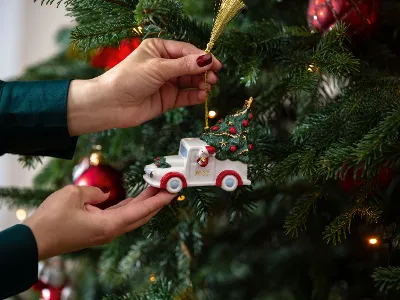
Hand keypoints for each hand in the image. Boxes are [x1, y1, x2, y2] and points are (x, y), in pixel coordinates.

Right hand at [24, 185, 173, 259]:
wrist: (34, 241)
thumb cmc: (52, 219)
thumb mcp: (73, 195)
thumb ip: (94, 192)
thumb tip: (104, 195)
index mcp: (109, 225)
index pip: (141, 211)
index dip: (158, 201)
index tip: (173, 192)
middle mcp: (111, 231)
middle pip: (141, 215)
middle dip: (156, 200)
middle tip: (168, 186)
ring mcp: (105, 232)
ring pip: (132, 216)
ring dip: (144, 203)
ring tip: (155, 187)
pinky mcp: (98, 230)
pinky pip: (120, 217)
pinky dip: (131, 206)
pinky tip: (135, 198)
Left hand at [67, 38, 221, 135]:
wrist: (111, 104)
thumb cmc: (129, 78)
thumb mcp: (158, 68)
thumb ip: (183, 66)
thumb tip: (206, 60)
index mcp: (159, 49)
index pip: (186, 51)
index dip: (202, 57)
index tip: (216, 64)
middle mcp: (164, 65)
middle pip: (190, 66)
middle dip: (202, 72)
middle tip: (214, 78)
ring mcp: (167, 83)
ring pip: (190, 82)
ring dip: (200, 84)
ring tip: (208, 87)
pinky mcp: (168, 99)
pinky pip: (186, 96)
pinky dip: (195, 96)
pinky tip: (201, 96)